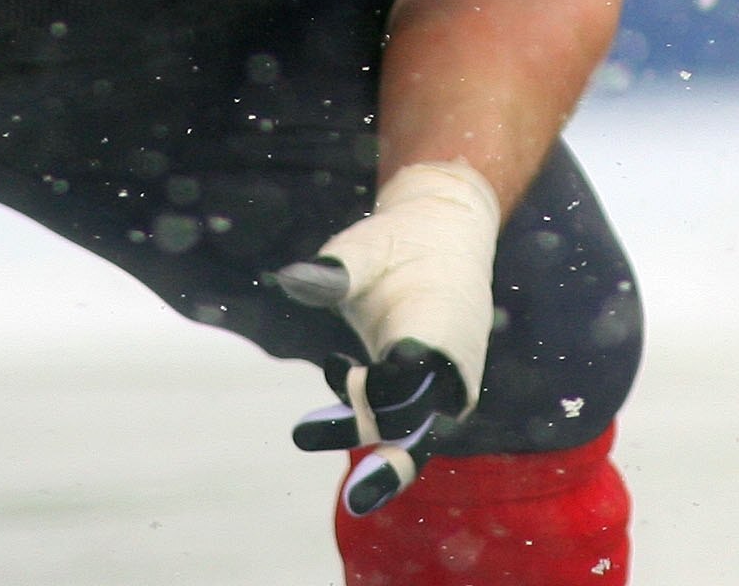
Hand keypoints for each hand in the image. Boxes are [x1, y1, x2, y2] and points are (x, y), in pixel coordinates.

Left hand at [272, 161, 500, 513]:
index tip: (344, 373)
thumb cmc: (399, 243)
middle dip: (390, 464)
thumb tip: (290, 279)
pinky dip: (367, 425)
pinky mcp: (431, 394)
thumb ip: (335, 270)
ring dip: (368, 449)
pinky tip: (328, 389)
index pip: (408, 376)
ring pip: (413, 437)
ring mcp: (445, 384)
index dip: (380, 388)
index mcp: (438, 324)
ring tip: (303, 432)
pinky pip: (404, 426)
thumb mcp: (366, 246)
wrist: (445, 238)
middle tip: (353, 498)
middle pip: (423, 427)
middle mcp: (448, 364)